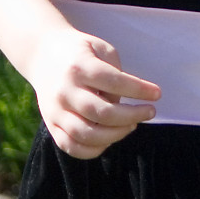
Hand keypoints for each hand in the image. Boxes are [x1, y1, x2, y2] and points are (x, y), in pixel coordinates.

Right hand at [29, 24, 161, 159]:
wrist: (42, 53)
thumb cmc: (80, 51)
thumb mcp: (100, 48)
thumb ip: (115, 73)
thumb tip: (123, 103)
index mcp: (78, 67)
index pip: (113, 82)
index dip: (139, 90)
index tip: (157, 94)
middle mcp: (64, 91)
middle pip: (101, 113)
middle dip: (131, 115)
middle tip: (149, 112)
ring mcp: (55, 111)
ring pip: (86, 135)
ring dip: (115, 135)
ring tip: (132, 125)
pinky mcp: (51, 125)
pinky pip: (71, 147)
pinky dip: (94, 150)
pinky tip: (110, 138)